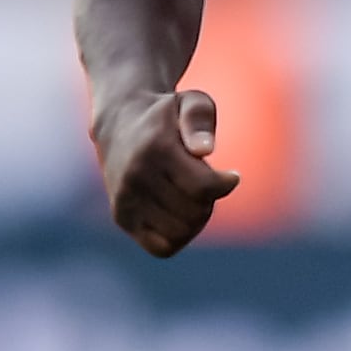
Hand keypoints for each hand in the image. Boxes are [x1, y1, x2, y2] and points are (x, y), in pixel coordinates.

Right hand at [96, 87, 240, 256]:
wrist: (119, 120)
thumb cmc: (166, 114)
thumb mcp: (191, 102)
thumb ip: (200, 119)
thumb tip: (203, 149)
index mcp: (155, 148)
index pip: (204, 187)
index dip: (226, 184)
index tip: (231, 176)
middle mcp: (136, 176)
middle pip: (195, 212)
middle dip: (210, 200)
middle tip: (204, 184)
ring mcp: (125, 199)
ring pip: (181, 232)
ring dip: (196, 219)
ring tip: (191, 198)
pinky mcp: (121, 216)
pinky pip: (162, 248)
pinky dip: (179, 238)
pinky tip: (180, 216)